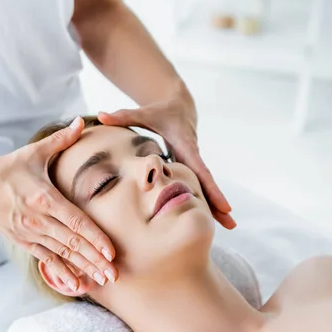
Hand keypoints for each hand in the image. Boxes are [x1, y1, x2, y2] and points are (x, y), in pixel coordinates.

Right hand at [0, 117, 117, 290]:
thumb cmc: (6, 169)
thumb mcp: (32, 153)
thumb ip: (60, 139)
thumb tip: (81, 121)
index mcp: (44, 198)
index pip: (76, 222)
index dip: (95, 238)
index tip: (112, 251)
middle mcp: (38, 220)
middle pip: (73, 243)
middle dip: (96, 260)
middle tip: (116, 274)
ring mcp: (30, 234)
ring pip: (63, 255)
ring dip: (85, 269)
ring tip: (104, 280)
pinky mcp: (24, 242)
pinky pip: (47, 261)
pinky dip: (63, 274)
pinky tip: (77, 286)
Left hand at [98, 85, 235, 229]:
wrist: (178, 104)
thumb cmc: (160, 110)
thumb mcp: (143, 113)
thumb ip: (123, 116)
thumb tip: (101, 116)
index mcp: (185, 145)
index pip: (199, 169)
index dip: (210, 187)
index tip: (224, 205)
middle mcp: (193, 155)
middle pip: (207, 183)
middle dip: (219, 202)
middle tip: (231, 223)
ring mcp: (193, 162)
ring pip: (204, 186)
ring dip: (215, 205)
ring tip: (228, 226)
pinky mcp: (190, 167)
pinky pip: (198, 186)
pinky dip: (205, 200)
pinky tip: (211, 217)